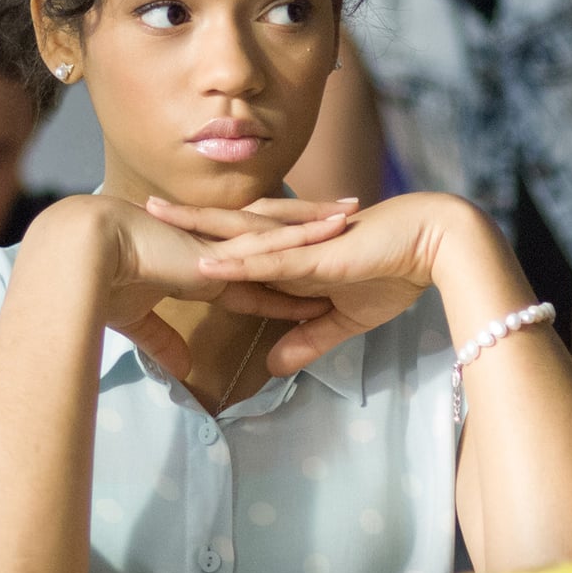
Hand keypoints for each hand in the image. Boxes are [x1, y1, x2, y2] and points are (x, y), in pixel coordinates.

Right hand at [65, 194, 341, 381]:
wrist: (86, 258)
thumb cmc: (104, 286)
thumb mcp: (141, 324)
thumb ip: (164, 343)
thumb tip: (182, 370)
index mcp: (205, 270)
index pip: (256, 277)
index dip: (287, 279)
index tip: (316, 277)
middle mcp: (221, 252)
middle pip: (277, 241)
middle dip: (311, 233)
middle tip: (348, 219)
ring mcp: (224, 246)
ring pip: (283, 232)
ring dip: (319, 225)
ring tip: (354, 213)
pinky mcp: (224, 246)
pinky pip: (275, 239)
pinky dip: (307, 233)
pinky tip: (335, 226)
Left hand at [153, 192, 461, 372]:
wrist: (433, 248)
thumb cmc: (393, 272)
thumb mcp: (342, 320)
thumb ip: (307, 339)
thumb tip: (273, 365)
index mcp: (290, 254)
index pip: (236, 247)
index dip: (198, 240)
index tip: (160, 237)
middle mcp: (289, 242)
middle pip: (225, 228)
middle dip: (183, 220)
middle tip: (138, 207)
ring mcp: (301, 246)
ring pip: (240, 236)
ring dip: (198, 226)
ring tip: (157, 215)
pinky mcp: (318, 255)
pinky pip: (272, 259)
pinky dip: (240, 262)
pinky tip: (209, 261)